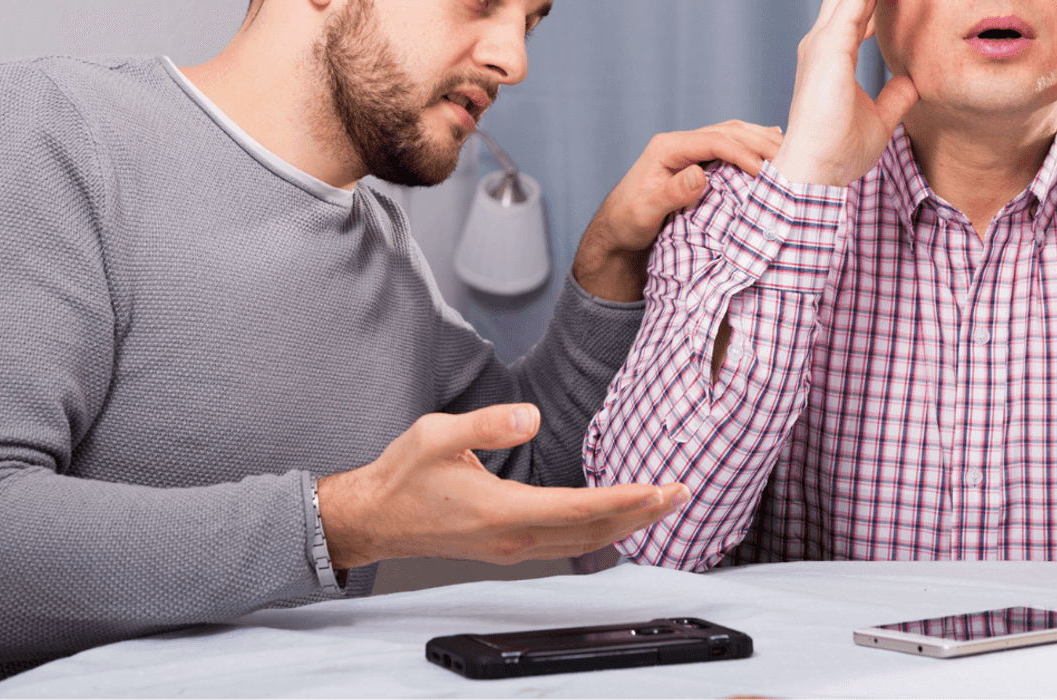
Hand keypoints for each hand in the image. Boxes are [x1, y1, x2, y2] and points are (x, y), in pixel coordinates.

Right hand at [317, 403, 689, 568]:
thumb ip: (487, 424)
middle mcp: (513, 538)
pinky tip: (615, 521)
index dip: (623, 500)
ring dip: (627, 525)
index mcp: (501, 511)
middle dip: (642, 513)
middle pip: (593, 532)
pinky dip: (600, 534)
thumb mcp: (437, 434)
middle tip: (681, 492)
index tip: (659, 490)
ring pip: (584, 544)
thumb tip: (531, 416)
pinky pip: (567, 546)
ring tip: (662, 506)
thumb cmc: (404, 475)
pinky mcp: (508, 549)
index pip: (578, 508)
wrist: (375, 518)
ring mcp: (512, 549)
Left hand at [572, 120, 784, 301]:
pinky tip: (775, 155)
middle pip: (729, 131)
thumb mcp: (645, 212)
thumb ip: (672, 194)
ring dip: (762, 142)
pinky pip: (731, 150)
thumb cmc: (627, 222)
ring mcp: (691, 152)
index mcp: (667, 148)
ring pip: (733, 136)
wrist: (617, 230)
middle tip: (792, 158)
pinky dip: (754, 151)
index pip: (714, 140)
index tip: (765, 171)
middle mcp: (680, 144)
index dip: (742, 152)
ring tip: (792, 153)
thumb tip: (700, 175)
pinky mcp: (699, 164)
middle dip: (761, 142)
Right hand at [772, 0, 917, 186]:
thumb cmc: (838, 151)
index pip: (854, 9)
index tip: (904, 2)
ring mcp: (822, 42)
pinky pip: (856, 2)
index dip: (878, 2)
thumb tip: (912, 81)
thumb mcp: (879, 118)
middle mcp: (821, 43)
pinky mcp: (829, 47)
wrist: (817, 170)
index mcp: (830, 55)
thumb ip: (895, 95)